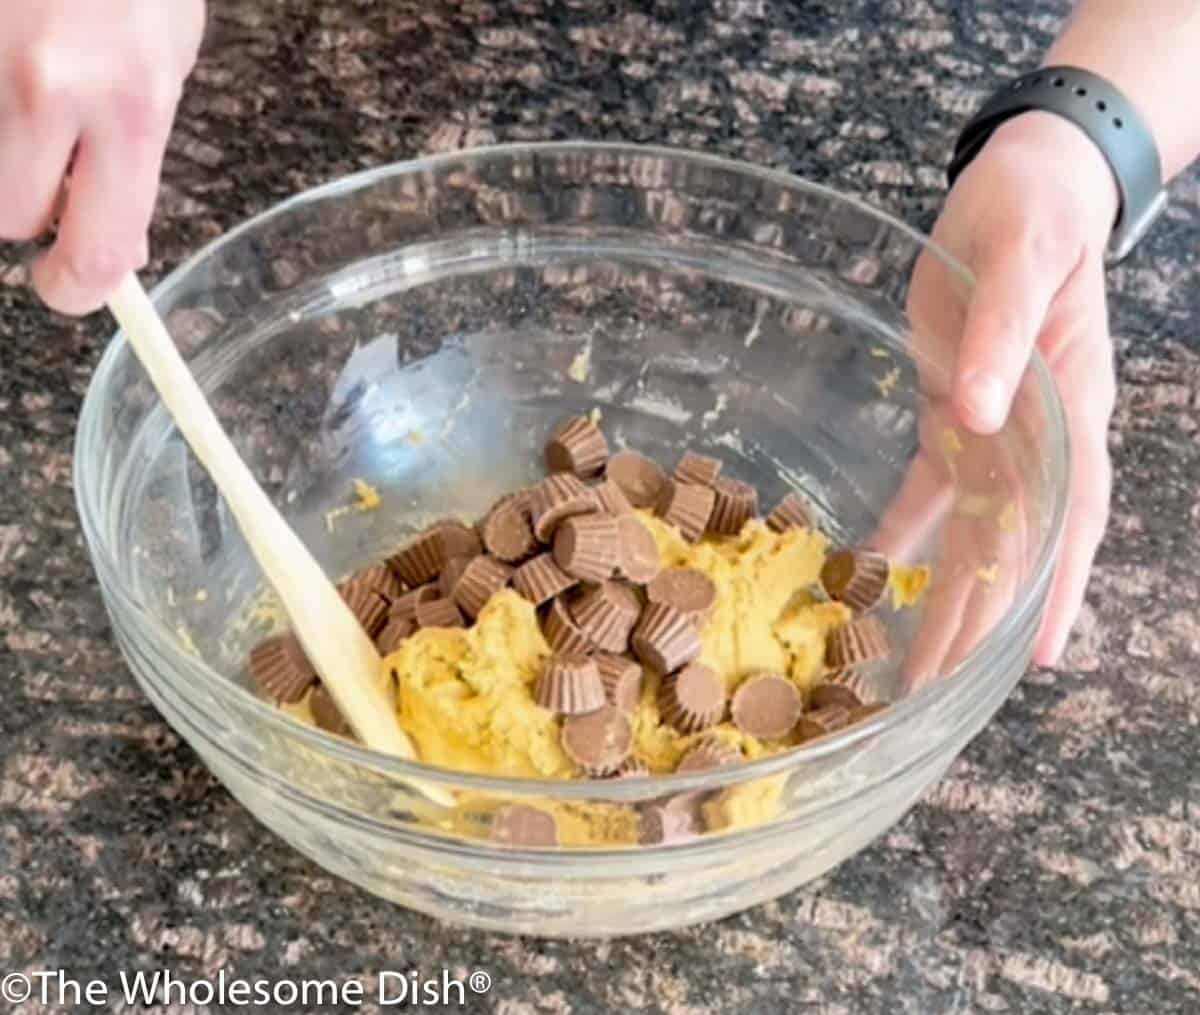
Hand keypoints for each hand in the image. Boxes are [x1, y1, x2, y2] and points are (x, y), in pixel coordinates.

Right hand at [0, 0, 204, 313]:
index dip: (77, 287)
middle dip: (25, 200)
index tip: (68, 285)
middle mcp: (41, 84)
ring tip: (30, 89)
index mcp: (124, 102)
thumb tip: (105, 245)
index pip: (92, 253)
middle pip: (3, 217)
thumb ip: (133, 162)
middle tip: (48, 154)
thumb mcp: (166, 63)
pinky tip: (7, 58)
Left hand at [877, 112, 1117, 675]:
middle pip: (1010, 546)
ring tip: (910, 662)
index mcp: (1068, 413)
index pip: (1068, 517)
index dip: (1051, 588)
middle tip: (936, 691)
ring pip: (968, 534)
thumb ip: (1003, 336)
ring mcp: (995, 437)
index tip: (1028, 657)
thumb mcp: (1021, 262)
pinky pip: (927, 492)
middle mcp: (1034, 441)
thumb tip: (982, 413)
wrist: (1023, 189)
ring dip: (940, 596)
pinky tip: (869, 573)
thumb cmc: (1035, 218)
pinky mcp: (953, 419)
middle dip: (976, 618)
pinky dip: (901, 534)